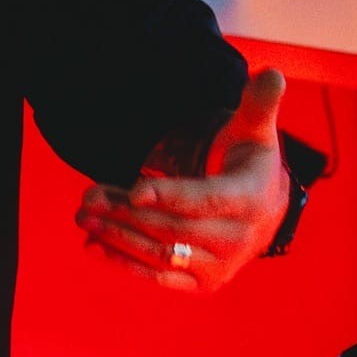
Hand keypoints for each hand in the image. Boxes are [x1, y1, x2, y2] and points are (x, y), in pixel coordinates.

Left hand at [73, 68, 291, 292]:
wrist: (264, 209)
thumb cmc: (250, 159)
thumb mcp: (256, 129)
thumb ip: (259, 102)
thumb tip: (272, 73)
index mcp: (251, 200)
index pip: (207, 201)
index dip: (170, 196)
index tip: (133, 190)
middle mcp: (239, 240)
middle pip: (175, 228)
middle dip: (128, 213)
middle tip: (88, 197)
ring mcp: (221, 266)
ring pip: (163, 254)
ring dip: (119, 237)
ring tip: (84, 216)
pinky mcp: (203, 283)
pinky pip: (161, 277)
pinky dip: (126, 264)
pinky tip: (94, 246)